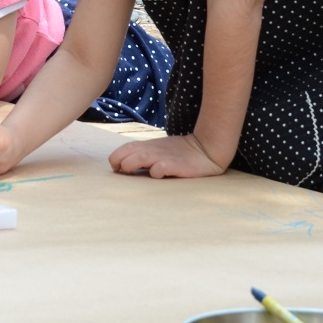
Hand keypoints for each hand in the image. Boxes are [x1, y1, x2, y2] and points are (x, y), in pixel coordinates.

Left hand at [107, 134, 225, 178]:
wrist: (206, 149)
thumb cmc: (179, 153)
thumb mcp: (160, 150)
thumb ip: (145, 155)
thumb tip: (125, 166)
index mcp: (149, 146)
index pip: (125, 147)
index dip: (116, 157)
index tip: (117, 168)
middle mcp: (154, 150)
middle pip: (128, 151)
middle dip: (118, 160)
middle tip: (121, 172)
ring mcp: (164, 157)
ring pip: (140, 157)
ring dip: (131, 164)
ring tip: (130, 172)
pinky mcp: (176, 165)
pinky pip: (161, 168)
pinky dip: (155, 171)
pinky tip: (157, 175)